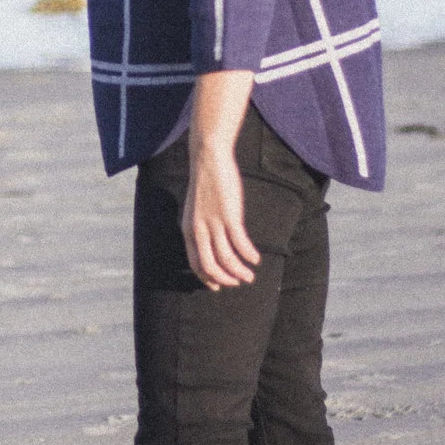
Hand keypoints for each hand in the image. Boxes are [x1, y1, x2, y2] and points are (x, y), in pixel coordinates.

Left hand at [181, 70, 259, 288]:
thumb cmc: (205, 183)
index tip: (219, 285)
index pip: (195, 263)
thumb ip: (200, 226)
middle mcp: (198, 230)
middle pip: (210, 266)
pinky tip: (255, 259)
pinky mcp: (230, 217)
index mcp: (188, 229)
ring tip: (250, 276)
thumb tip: (210, 241)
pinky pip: (240, 244)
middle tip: (238, 283)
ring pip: (227, 259)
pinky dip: (248, 255)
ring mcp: (214, 224)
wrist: (208, 158)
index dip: (207, 278)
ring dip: (239, 272)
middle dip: (225, 279)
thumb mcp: (196, 208)